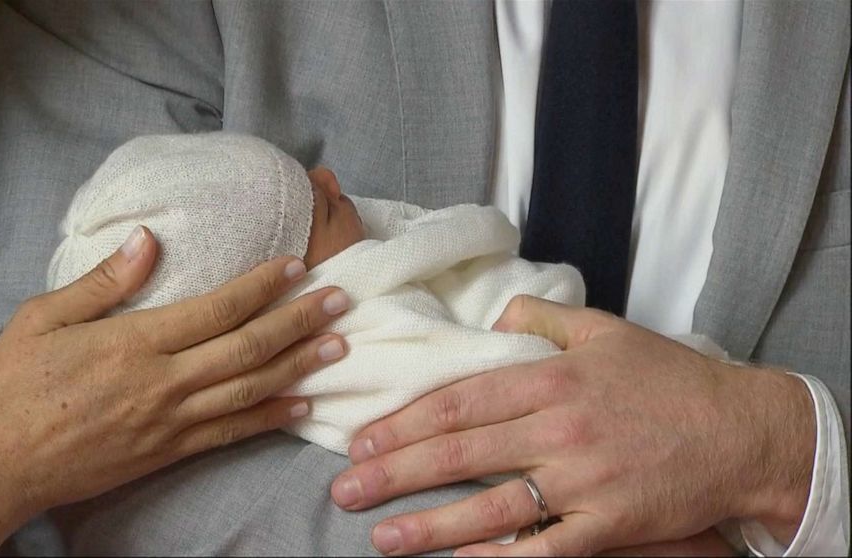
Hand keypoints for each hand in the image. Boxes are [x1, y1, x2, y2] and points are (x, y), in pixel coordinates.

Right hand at [0, 226, 348, 534]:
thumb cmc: (14, 388)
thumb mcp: (42, 319)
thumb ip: (102, 282)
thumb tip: (148, 240)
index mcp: (136, 342)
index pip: (218, 308)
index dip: (264, 285)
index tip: (298, 266)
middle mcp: (165, 382)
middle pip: (248, 346)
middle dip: (300, 321)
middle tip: (342, 300)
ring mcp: (171, 421)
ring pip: (251, 390)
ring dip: (299, 366)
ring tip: (338, 346)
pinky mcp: (170, 451)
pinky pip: (232, 433)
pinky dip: (271, 419)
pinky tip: (302, 406)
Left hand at [331, 296, 814, 555]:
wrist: (743, 431)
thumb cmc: (670, 379)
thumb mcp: (605, 330)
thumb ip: (541, 319)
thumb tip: (493, 321)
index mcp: (553, 378)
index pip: (460, 400)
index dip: (405, 421)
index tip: (364, 439)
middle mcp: (560, 428)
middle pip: (460, 453)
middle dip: (395, 472)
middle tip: (347, 489)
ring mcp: (584, 480)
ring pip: (491, 507)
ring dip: (430, 526)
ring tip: (382, 538)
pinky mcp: (609, 524)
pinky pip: (545, 548)